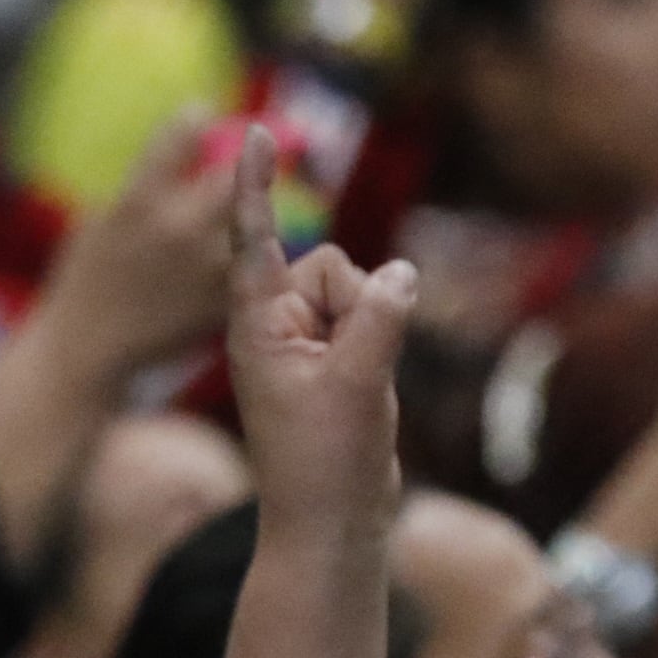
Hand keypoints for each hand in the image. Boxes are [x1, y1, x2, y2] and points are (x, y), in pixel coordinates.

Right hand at [25, 111, 238, 385]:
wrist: (90, 349)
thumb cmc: (90, 276)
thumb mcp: (101, 216)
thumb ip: (147, 180)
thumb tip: (194, 136)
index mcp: (139, 201)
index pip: (185, 133)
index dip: (196, 119)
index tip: (201, 116)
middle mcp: (178, 230)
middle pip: (236, 176)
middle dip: (246, 162)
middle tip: (257, 150)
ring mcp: (206, 270)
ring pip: (253, 221)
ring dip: (256, 208)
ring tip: (253, 204)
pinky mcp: (224, 301)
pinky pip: (255, 263)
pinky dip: (254, 252)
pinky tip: (247, 249)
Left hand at [222, 127, 416, 530]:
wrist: (333, 526)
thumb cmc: (326, 465)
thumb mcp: (357, 383)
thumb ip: (380, 317)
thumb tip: (402, 271)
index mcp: (256, 328)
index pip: (255, 241)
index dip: (255, 185)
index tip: (255, 131)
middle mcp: (274, 329)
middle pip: (329, 266)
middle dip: (354, 304)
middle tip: (346, 375)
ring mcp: (305, 346)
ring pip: (358, 292)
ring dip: (372, 331)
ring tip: (356, 392)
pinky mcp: (335, 362)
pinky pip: (371, 322)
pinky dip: (381, 348)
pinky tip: (369, 396)